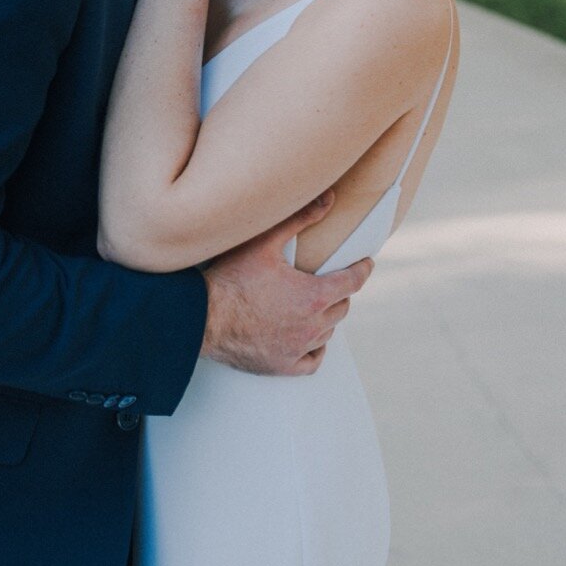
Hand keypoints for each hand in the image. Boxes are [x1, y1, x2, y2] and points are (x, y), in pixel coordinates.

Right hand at [199, 191, 375, 374]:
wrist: (200, 319)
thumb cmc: (231, 280)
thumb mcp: (265, 242)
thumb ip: (300, 219)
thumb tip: (329, 199)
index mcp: (314, 296)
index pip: (353, 281)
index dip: (362, 270)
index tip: (365, 263)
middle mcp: (311, 326)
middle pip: (342, 306)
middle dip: (340, 292)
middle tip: (331, 281)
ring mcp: (297, 349)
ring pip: (328, 331)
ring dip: (327, 317)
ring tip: (316, 304)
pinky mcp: (281, 366)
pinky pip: (312, 361)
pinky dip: (315, 348)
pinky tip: (309, 338)